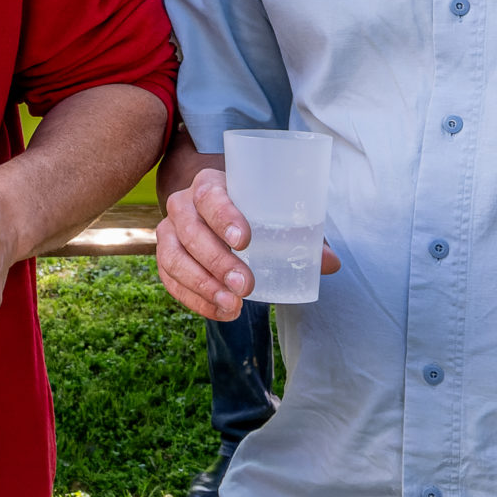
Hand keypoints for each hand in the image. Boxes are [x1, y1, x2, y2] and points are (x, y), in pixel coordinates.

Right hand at [155, 167, 337, 320]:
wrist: (220, 220)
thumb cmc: (253, 214)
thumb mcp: (275, 218)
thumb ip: (302, 236)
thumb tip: (331, 263)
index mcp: (209, 184)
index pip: (209, 195)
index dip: (223, 216)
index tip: (245, 240)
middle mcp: (182, 204)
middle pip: (190, 229)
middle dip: (216, 260)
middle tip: (246, 285)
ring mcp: (169, 231)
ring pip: (173, 257)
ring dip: (202, 284)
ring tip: (233, 305)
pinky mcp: (165, 258)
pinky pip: (170, 280)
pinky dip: (194, 300)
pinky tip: (222, 312)